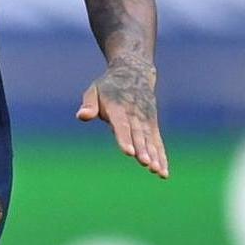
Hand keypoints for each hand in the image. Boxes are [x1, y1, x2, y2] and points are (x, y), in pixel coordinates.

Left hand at [77, 58, 168, 177]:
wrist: (134, 73)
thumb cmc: (108, 86)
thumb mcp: (94, 90)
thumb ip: (89, 104)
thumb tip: (81, 116)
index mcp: (118, 108)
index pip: (122, 125)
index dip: (124, 139)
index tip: (128, 152)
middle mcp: (135, 115)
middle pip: (139, 135)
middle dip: (143, 150)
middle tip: (146, 164)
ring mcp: (146, 120)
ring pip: (150, 141)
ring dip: (155, 157)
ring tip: (157, 172)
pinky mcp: (152, 125)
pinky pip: (157, 143)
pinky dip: (161, 157)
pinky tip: (163, 172)